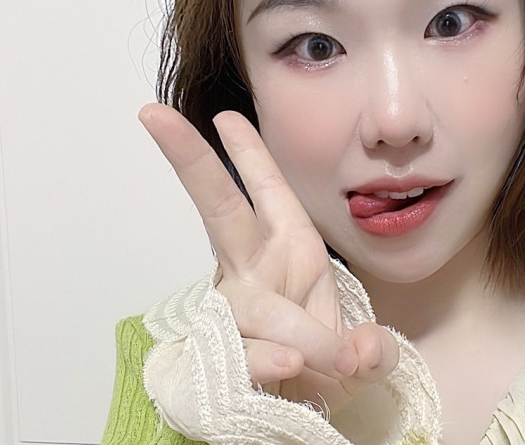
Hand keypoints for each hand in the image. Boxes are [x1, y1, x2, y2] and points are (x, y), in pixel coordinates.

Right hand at [139, 103, 398, 413]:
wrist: (296, 408)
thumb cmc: (319, 358)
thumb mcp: (357, 350)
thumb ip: (368, 350)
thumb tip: (363, 352)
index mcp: (288, 247)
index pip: (267, 191)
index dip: (249, 153)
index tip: (226, 116)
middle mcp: (251, 271)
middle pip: (218, 209)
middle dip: (191, 160)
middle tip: (155, 115)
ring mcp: (231, 312)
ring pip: (250, 304)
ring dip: (298, 330)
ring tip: (334, 358)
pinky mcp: (216, 356)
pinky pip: (238, 352)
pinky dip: (266, 358)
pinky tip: (285, 364)